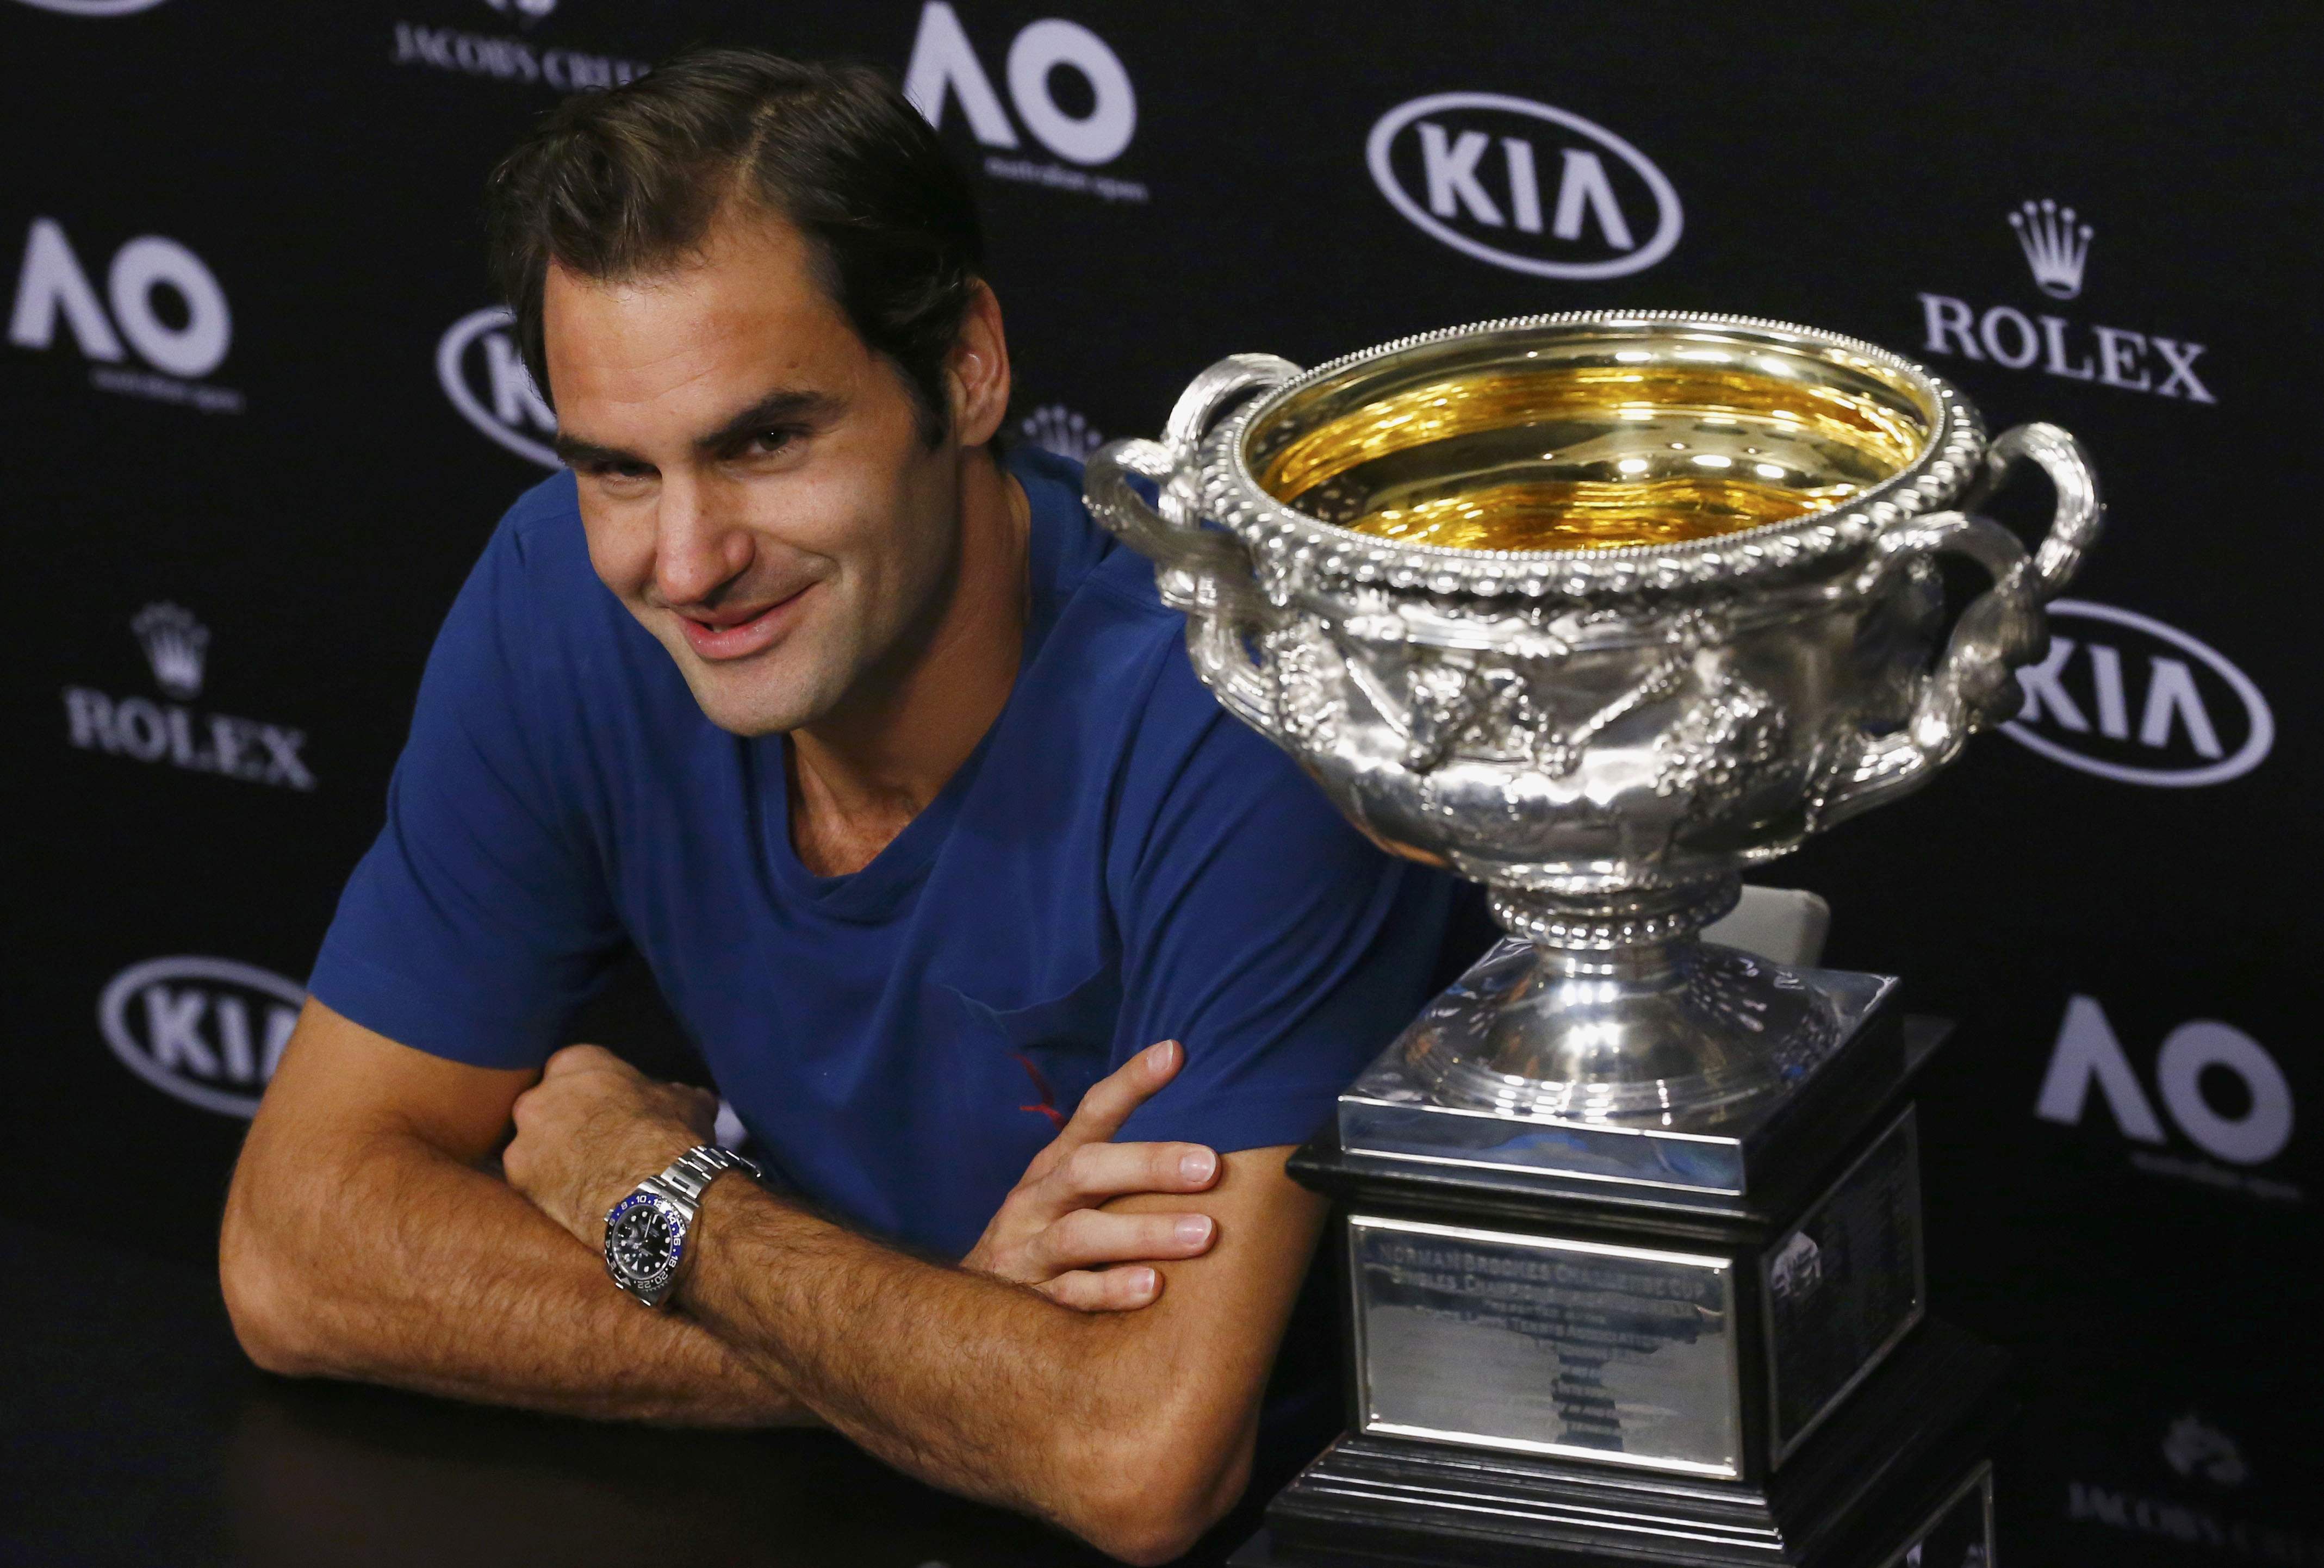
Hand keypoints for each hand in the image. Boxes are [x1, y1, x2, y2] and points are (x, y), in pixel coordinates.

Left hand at [504, 1044, 719, 1244]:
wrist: (652, 1192)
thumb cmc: (670, 1137)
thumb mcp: (686, 1103)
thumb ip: (673, 1094)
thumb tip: (692, 1097)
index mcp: (579, 1062)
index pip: (579, 1070)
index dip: (597, 1093)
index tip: (613, 1111)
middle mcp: (541, 1092)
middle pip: (548, 1105)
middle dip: (567, 1122)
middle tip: (596, 1146)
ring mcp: (524, 1135)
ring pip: (534, 1143)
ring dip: (554, 1156)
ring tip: (585, 1177)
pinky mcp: (517, 1176)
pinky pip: (529, 1179)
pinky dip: (548, 1188)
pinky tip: (574, 1200)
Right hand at [962, 1039, 1220, 1311]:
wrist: (972, 1313)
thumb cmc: (1049, 1242)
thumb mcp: (1074, 1198)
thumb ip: (1124, 1173)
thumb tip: (1209, 1150)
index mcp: (1053, 1166)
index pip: (1092, 1113)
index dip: (1130, 1082)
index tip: (1175, 1052)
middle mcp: (1036, 1200)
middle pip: (1087, 1168)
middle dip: (1150, 1164)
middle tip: (1210, 1165)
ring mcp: (1027, 1251)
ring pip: (1080, 1233)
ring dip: (1143, 1232)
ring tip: (1203, 1234)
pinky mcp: (1028, 1303)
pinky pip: (1070, 1295)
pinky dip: (1111, 1289)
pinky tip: (1153, 1288)